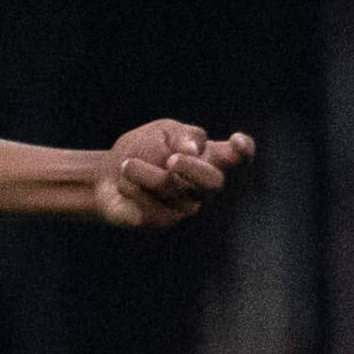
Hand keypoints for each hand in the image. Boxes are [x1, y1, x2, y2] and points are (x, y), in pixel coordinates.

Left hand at [95, 120, 254, 228]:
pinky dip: (133, 189)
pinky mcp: (164, 221)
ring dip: (144, 172)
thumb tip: (194, 149)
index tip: (236, 142)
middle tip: (171, 160)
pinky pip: (151, 207)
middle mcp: (204, 185)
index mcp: (211, 158)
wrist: (109, 175)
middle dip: (193, 169)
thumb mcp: (161, 132)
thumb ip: (180, 135)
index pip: (239, 159)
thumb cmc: (143, 149)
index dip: (244, 152)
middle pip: (213, 182)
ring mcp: (187, 206)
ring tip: (126, 164)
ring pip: (172, 189)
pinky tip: (125, 185)